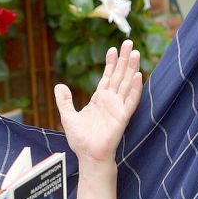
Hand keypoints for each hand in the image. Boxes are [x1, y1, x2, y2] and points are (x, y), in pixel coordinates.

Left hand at [54, 39, 142, 165]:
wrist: (88, 156)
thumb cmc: (80, 140)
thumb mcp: (67, 116)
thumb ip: (64, 101)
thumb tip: (59, 86)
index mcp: (99, 100)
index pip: (107, 77)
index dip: (110, 63)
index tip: (113, 49)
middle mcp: (110, 101)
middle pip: (119, 76)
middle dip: (124, 59)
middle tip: (128, 43)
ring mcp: (118, 108)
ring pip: (126, 84)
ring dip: (131, 69)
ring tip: (135, 53)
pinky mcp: (122, 117)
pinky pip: (131, 101)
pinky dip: (135, 89)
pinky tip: (138, 76)